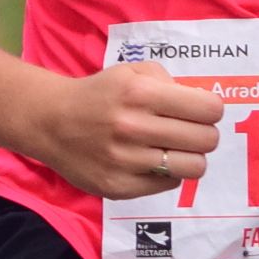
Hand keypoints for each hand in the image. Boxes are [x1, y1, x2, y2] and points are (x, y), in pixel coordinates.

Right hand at [34, 62, 225, 200]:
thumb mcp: (130, 72)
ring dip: (189, 157)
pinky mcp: (119, 186)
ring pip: (194, 167)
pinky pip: (169, 184)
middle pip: (207, 140)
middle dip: (203, 134)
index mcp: (140, 93)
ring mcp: (126, 161)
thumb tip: (201, 106)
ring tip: (174, 150)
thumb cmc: (98, 95)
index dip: (210, 110)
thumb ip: (168, 82)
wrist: (49, 122)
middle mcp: (133, 127)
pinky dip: (166, 173)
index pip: (209, 109)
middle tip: (187, 132)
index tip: (200, 111)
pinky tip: (150, 162)